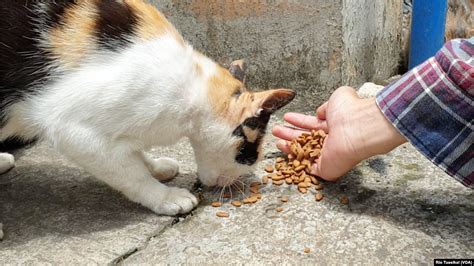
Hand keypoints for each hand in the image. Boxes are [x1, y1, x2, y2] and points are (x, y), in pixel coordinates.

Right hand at [272, 86, 405, 180]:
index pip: (312, 123)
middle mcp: (331, 141)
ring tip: (276, 141)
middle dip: (289, 134)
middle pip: (305, 138)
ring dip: (289, 147)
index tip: (286, 117)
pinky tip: (286, 156)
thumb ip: (328, 104)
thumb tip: (320, 112)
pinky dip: (298, 163)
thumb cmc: (351, 111)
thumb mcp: (339, 97)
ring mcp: (329, 156)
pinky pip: (310, 168)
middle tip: (276, 131)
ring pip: (305, 153)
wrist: (360, 129)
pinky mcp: (326, 169)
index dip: (298, 120)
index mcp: (334, 125)